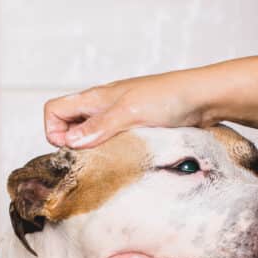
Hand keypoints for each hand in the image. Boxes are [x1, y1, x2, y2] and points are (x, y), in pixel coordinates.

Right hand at [44, 69, 213, 148]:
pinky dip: (113, 152)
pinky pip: (112, 142)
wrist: (203, 98)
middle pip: (69, 126)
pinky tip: (127, 160)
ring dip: (94, 151)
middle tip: (93, 159)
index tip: (74, 149)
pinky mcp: (134, 128)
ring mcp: (118, 118)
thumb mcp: (130, 112)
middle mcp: (102, 107)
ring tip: (111, 161)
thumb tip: (70, 143)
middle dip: (73, 145)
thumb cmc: (169, 97)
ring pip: (91, 136)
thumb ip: (99, 126)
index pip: (54, 111)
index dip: (54, 131)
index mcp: (95, 98)